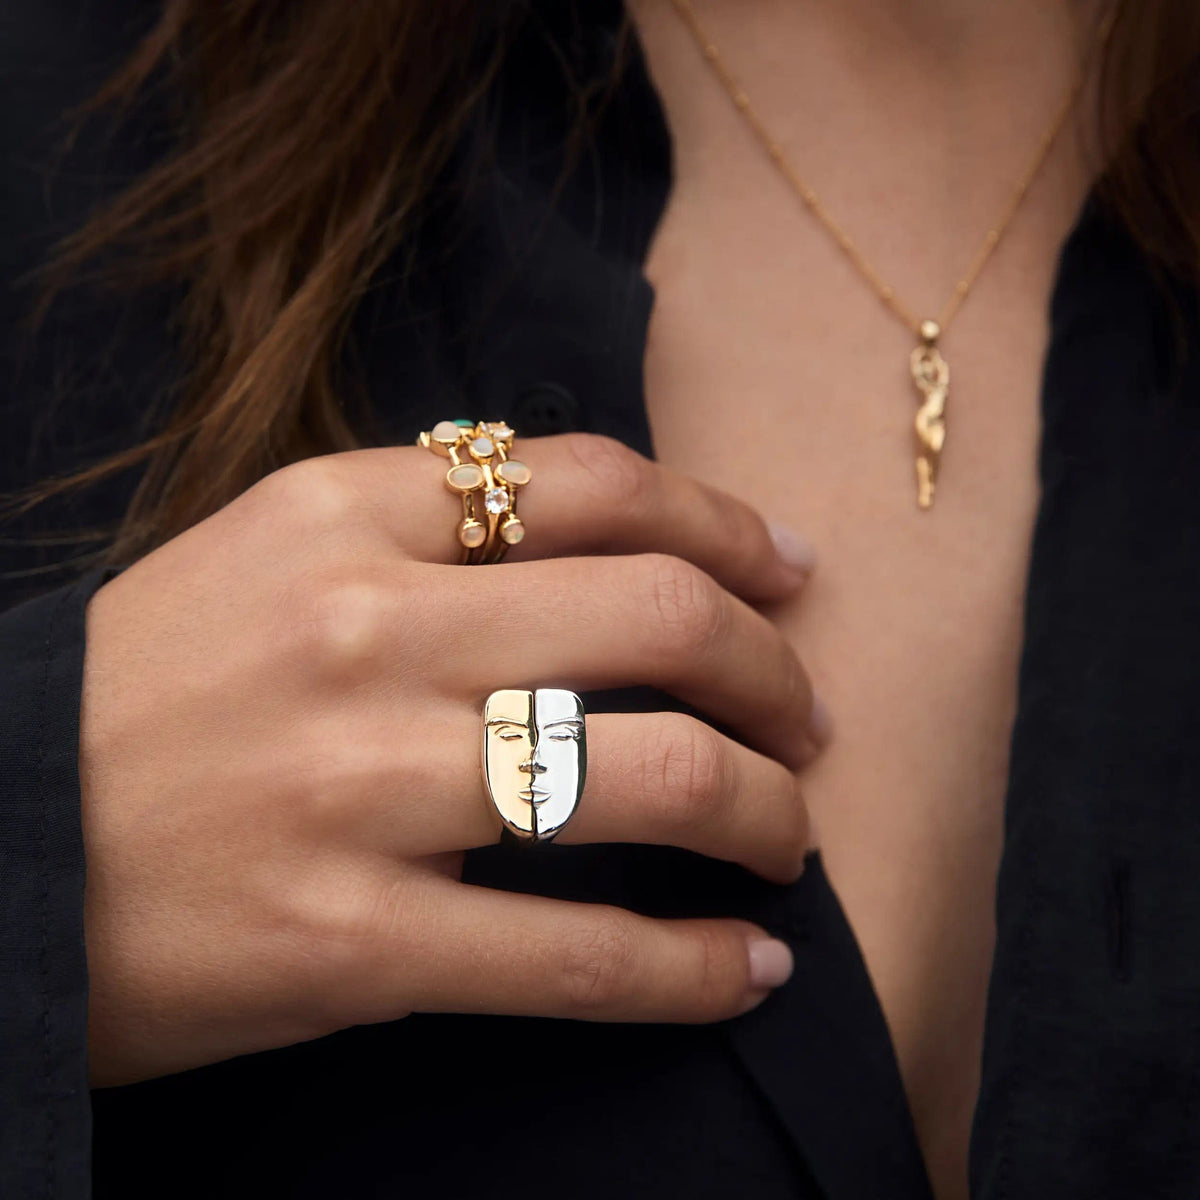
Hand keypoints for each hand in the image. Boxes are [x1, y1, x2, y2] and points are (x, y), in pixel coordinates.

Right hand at [80, 434, 823, 1084]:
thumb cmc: (140, 695)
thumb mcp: (263, 559)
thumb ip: (421, 529)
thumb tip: (602, 541)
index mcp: (339, 518)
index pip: (595, 484)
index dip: (724, 524)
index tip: (789, 571)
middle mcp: (364, 633)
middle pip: (661, 619)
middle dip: (773, 671)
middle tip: (806, 719)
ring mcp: (361, 789)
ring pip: (653, 777)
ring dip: (764, 814)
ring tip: (788, 840)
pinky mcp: (351, 941)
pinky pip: (580, 955)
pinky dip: (693, 969)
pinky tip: (749, 971)